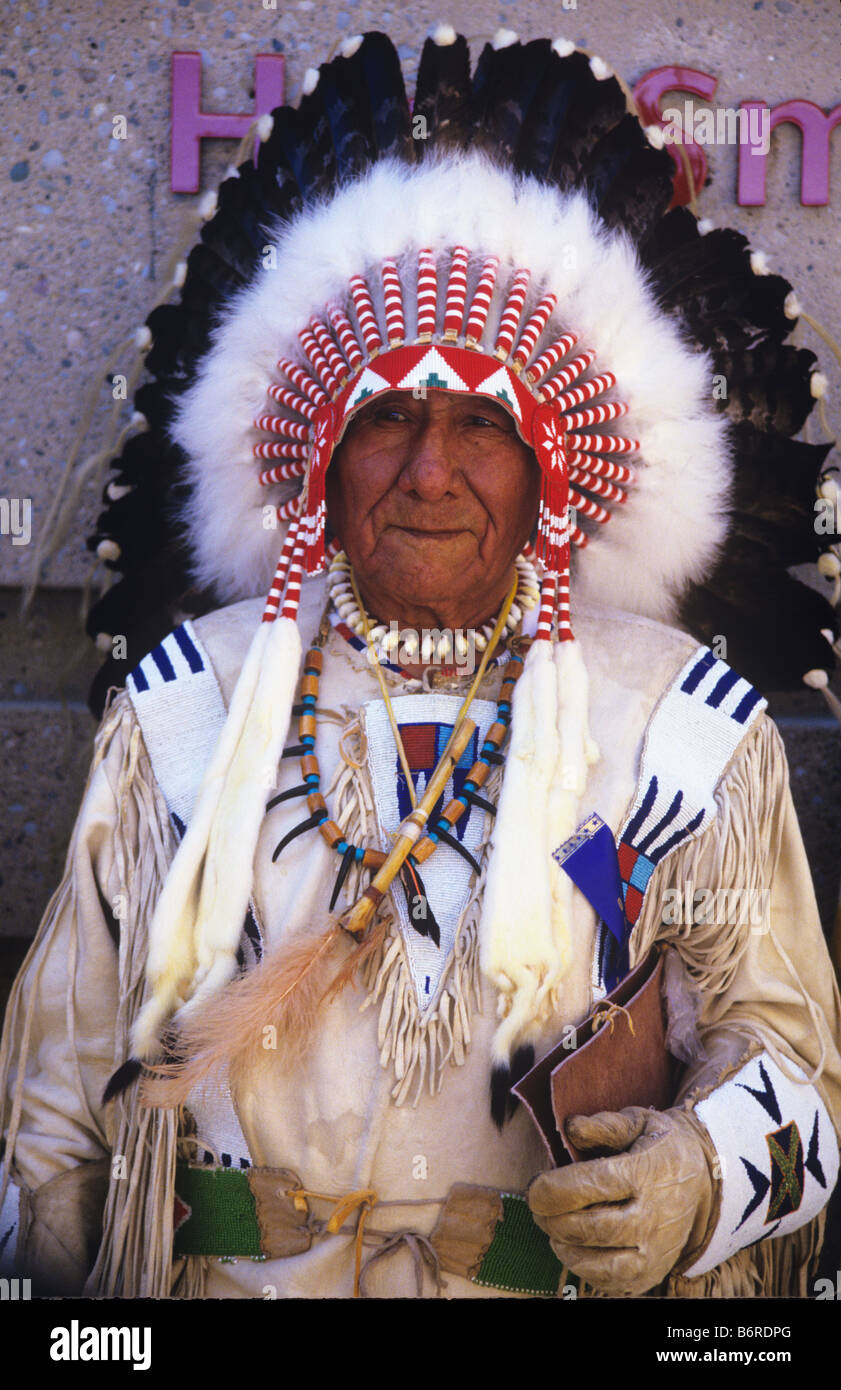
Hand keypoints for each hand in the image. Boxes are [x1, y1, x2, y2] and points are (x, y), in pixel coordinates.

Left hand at [528, 1106, 714, 1294]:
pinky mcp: (652, 1273)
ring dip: (563, 1245)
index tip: (535, 1187)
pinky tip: (572, 1247)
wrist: (705, 1181)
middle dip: (552, 1218)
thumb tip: (571, 1128)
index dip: (554, 1189)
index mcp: (648, 1173)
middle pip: (590, 1227)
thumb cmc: (659, 1147)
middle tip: (537, 1207)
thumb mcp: (639, 1122)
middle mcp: (654, 1216)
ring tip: (552, 1227)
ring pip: (597, 1261)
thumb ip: (605, 1125)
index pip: (592, 1185)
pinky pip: (609, 1282)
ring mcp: (655, 1250)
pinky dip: (582, 1268)